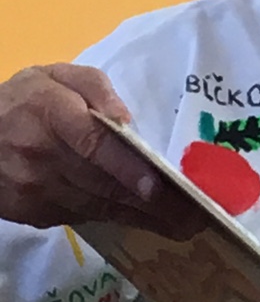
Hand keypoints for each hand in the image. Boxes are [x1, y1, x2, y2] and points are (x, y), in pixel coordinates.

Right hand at [0, 63, 200, 234]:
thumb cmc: (20, 102)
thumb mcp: (54, 76)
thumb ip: (95, 88)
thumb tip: (125, 122)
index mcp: (51, 113)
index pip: (92, 143)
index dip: (126, 167)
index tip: (156, 186)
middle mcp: (43, 156)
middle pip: (105, 184)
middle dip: (152, 204)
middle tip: (196, 217)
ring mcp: (37, 190)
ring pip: (99, 207)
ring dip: (142, 218)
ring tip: (181, 225)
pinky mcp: (35, 214)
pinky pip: (85, 217)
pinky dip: (116, 218)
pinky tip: (145, 221)